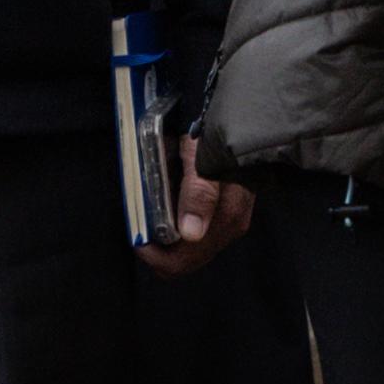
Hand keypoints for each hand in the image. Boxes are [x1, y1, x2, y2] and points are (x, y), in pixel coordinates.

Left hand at [141, 137, 253, 277]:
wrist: (246, 120)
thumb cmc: (221, 137)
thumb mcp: (203, 160)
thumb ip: (199, 195)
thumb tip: (191, 233)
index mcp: (224, 221)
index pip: (182, 263)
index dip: (154, 257)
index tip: (137, 238)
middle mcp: (228, 227)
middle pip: (184, 259)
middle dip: (158, 248)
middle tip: (140, 224)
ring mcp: (228, 220)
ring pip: (189, 248)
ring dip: (166, 237)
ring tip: (151, 211)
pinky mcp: (225, 210)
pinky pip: (195, 231)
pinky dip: (176, 225)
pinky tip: (167, 204)